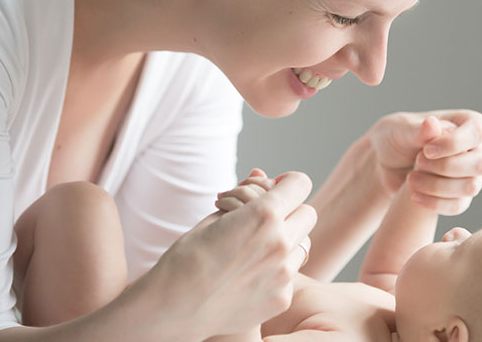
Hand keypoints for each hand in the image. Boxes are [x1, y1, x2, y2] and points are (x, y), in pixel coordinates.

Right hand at [138, 170, 316, 338]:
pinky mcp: (281, 298)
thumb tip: (262, 176)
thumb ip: (247, 197)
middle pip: (308, 213)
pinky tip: (249, 276)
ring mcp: (284, 274)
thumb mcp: (215, 216)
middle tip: (264, 220)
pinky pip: (290, 274)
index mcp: (264, 215)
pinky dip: (276, 271)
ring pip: (304, 245)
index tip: (276, 190)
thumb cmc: (188, 257)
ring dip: (287, 242)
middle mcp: (281, 243)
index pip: (300, 184)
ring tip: (255, 249)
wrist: (173, 306)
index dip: (287, 183)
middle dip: (290, 212)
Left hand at [367, 110, 481, 214]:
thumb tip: (433, 123)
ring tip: (410, 179)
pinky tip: (413, 195)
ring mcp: (472, 175)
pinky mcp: (461, 197)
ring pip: (470, 187)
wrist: (385, 163)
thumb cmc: (396, 137)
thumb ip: (418, 130)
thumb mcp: (401, 129)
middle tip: (418, 162)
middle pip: (480, 164)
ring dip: (437, 186)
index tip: (426, 149)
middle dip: (446, 167)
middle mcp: (477, 149)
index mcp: (468, 123)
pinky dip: (434, 203)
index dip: (454, 144)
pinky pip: (458, 206)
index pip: (478, 133)